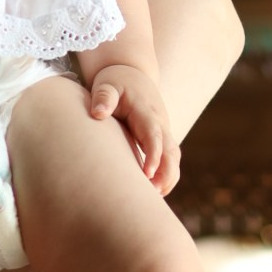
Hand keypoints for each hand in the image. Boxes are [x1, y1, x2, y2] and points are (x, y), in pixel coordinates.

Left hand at [87, 64, 180, 194]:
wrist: (132, 73)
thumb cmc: (116, 81)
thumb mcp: (107, 84)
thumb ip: (104, 96)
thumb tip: (98, 114)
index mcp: (146, 111)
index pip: (154, 135)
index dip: (154, 154)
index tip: (148, 173)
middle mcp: (160, 123)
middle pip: (171, 151)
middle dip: (167, 173)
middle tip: (154, 194)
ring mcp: (163, 131)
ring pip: (174, 157)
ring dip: (169, 178)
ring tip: (154, 199)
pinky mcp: (161, 138)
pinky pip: (169, 159)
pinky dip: (166, 176)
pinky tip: (153, 193)